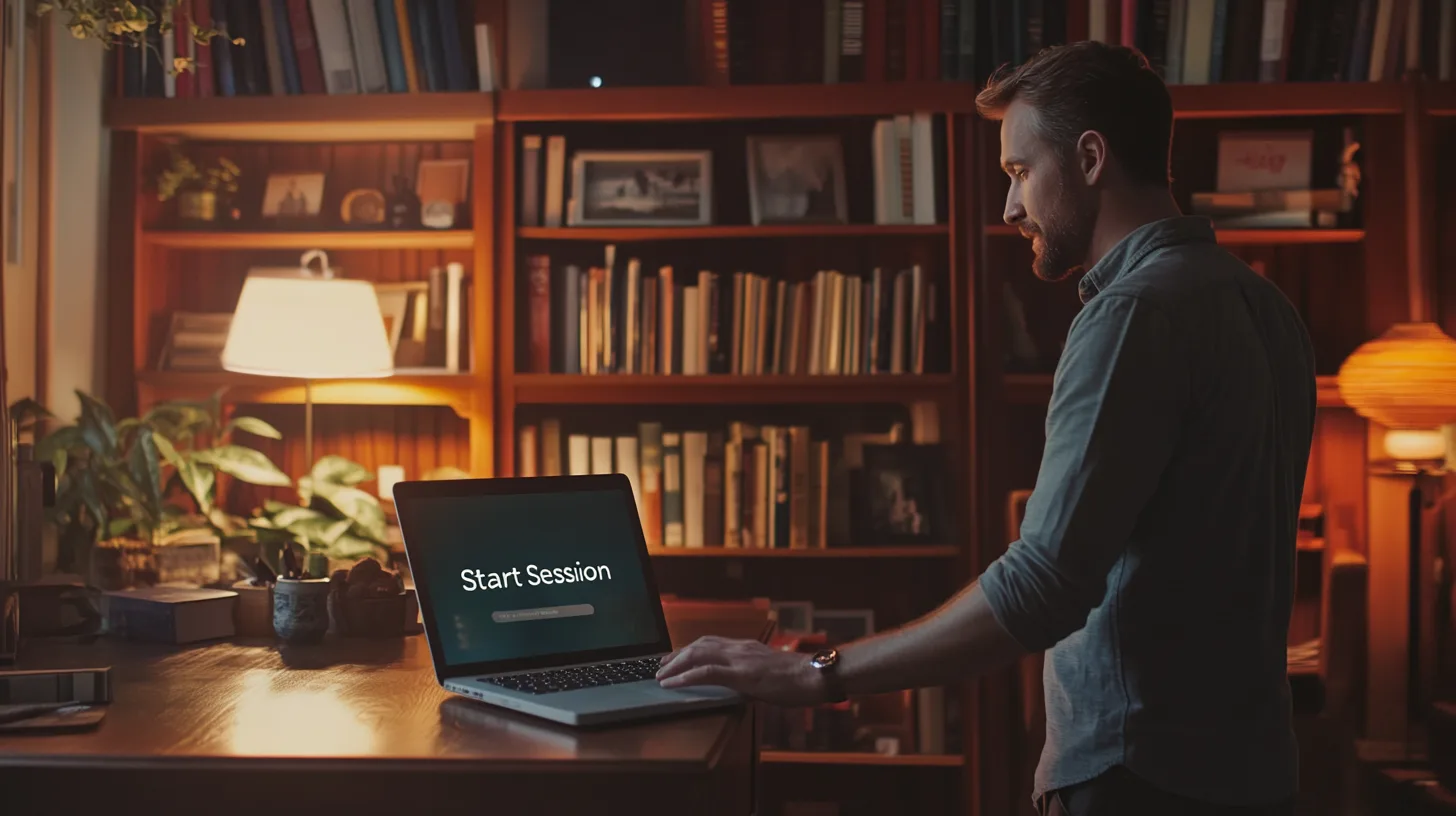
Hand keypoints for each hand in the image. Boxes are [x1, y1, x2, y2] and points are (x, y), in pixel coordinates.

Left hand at [656, 636, 825, 706]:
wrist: (814, 676)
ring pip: (698, 654)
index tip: (675, 657)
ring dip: (675, 664)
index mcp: (746, 647)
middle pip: (699, 645)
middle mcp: (739, 648)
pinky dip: (685, 676)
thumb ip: (752, 673)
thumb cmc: (798, 678)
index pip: (711, 642)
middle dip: (677, 655)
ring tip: (661, 674)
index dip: (689, 649)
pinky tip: (672, 683)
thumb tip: (741, 684)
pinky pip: (706, 673)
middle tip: (660, 666)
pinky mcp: (741, 674)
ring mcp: (739, 659)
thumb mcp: (769, 672)